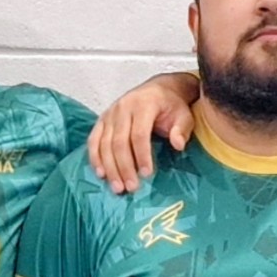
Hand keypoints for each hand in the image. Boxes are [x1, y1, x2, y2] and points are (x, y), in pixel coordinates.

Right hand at [86, 73, 198, 194]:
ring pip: (104, 144)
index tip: (147, 174)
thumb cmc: (172, 105)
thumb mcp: (184, 114)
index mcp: (143, 104)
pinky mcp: (101, 120)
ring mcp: (109, 114)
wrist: (158, 89)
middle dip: (124, 167)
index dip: (142, 155)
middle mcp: (122, 108)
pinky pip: (93, 141)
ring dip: (110, 168)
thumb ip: (182, 129)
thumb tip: (178, 145)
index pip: (139, 134)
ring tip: (118, 187)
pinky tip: (101, 174)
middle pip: (118, 142)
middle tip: (131, 187)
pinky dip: (95, 158)